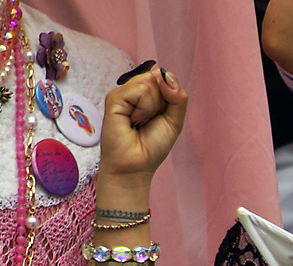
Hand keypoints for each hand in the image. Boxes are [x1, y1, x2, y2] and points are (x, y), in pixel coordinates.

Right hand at [98, 65, 187, 189]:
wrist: (136, 165)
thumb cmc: (152, 146)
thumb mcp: (175, 120)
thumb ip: (178, 96)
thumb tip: (165, 74)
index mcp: (148, 93)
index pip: (165, 77)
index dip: (170, 94)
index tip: (161, 115)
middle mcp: (134, 90)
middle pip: (158, 78)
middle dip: (162, 103)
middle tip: (149, 121)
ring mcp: (123, 93)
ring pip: (149, 82)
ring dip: (151, 107)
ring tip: (140, 122)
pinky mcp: (114, 97)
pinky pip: (140, 91)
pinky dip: (143, 109)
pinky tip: (133, 121)